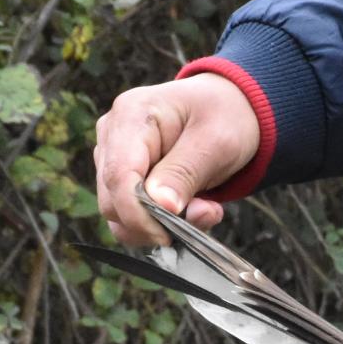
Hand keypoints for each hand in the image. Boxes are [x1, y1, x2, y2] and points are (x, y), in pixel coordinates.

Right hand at [94, 73, 260, 246]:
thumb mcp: (216, 141)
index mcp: (131, 115)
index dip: (138, 214)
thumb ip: (185, 173)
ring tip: (205, 208)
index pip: (118, 176)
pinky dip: (162, 223)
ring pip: (119, 214)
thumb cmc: (224, 116)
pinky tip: (195, 209)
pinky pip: (132, 215)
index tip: (168, 235)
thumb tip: (161, 206)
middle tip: (205, 214)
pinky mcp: (123, 177)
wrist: (231, 108)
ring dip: (161, 225)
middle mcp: (112, 134)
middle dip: (154, 223)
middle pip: (112, 201)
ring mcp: (113, 156)